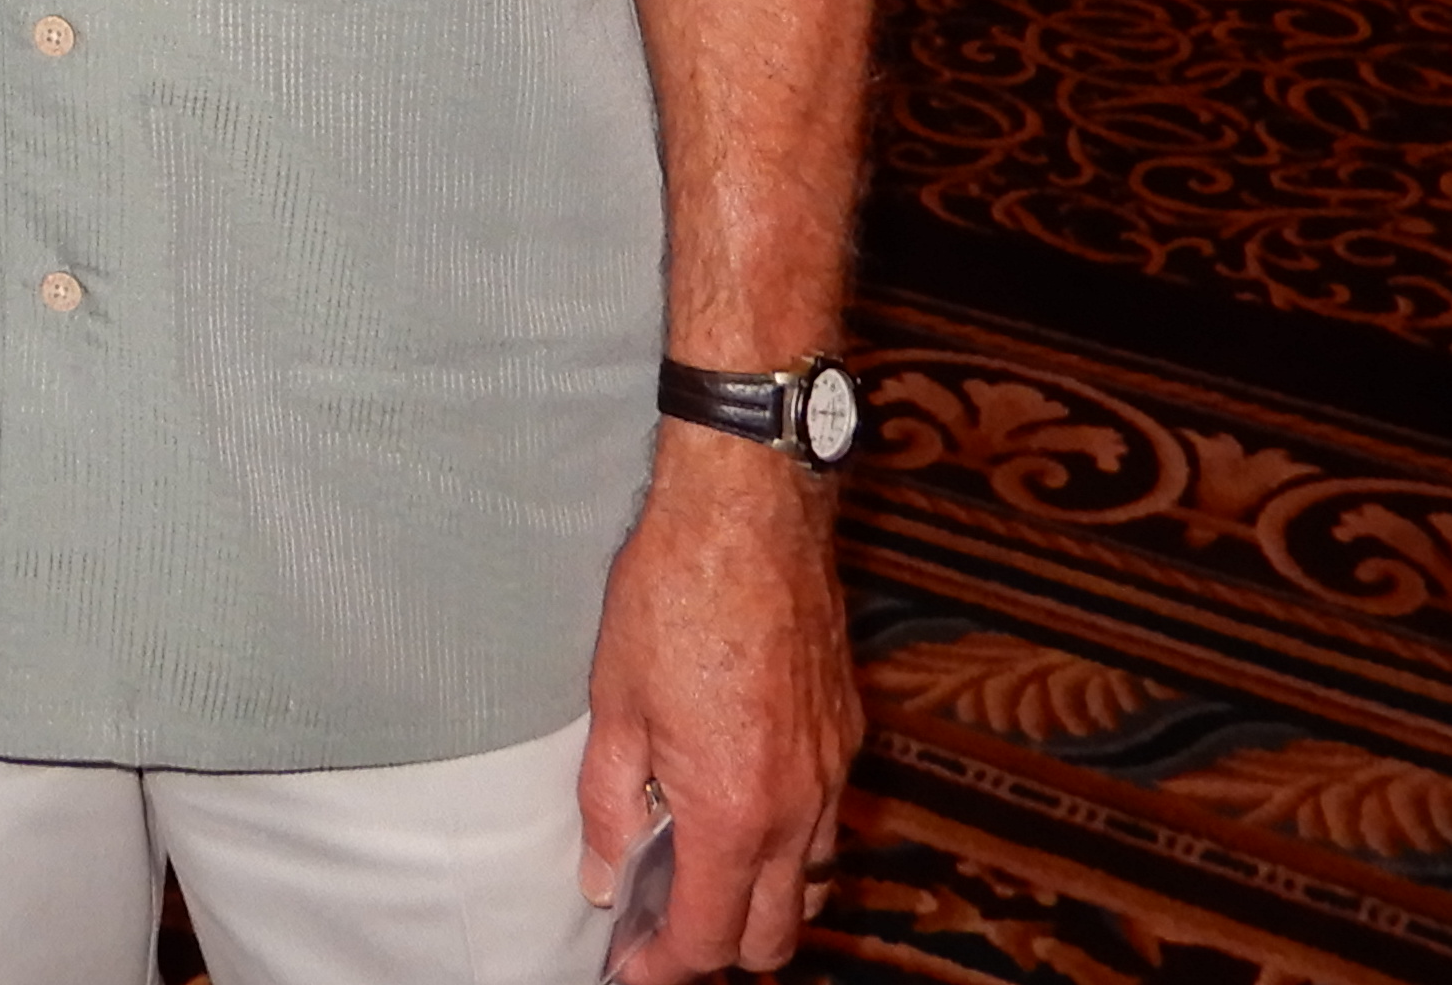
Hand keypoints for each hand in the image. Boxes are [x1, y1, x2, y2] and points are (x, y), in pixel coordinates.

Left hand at [580, 433, 856, 977]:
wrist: (749, 512)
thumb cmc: (671, 597)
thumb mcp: (613, 704)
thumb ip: (608, 804)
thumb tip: (603, 878)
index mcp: (731, 810)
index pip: (707, 935)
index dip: (663, 966)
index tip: (628, 968)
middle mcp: (795, 807)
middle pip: (776, 935)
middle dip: (720, 949)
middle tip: (661, 925)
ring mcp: (831, 772)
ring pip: (811, 881)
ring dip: (762, 896)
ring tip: (701, 866)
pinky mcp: (848, 733)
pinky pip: (826, 819)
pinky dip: (789, 837)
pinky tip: (741, 798)